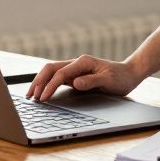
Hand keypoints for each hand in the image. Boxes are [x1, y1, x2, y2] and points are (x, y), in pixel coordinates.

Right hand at [25, 54, 145, 101]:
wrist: (129, 74)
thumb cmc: (120, 77)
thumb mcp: (108, 80)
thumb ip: (91, 81)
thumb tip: (75, 83)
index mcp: (83, 62)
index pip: (61, 74)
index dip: (50, 86)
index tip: (43, 98)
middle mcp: (76, 63)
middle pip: (50, 69)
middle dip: (38, 82)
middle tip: (30, 96)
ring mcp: (75, 69)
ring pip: (51, 72)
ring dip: (40, 82)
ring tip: (31, 95)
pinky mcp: (75, 76)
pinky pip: (57, 78)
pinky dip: (47, 84)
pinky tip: (42, 92)